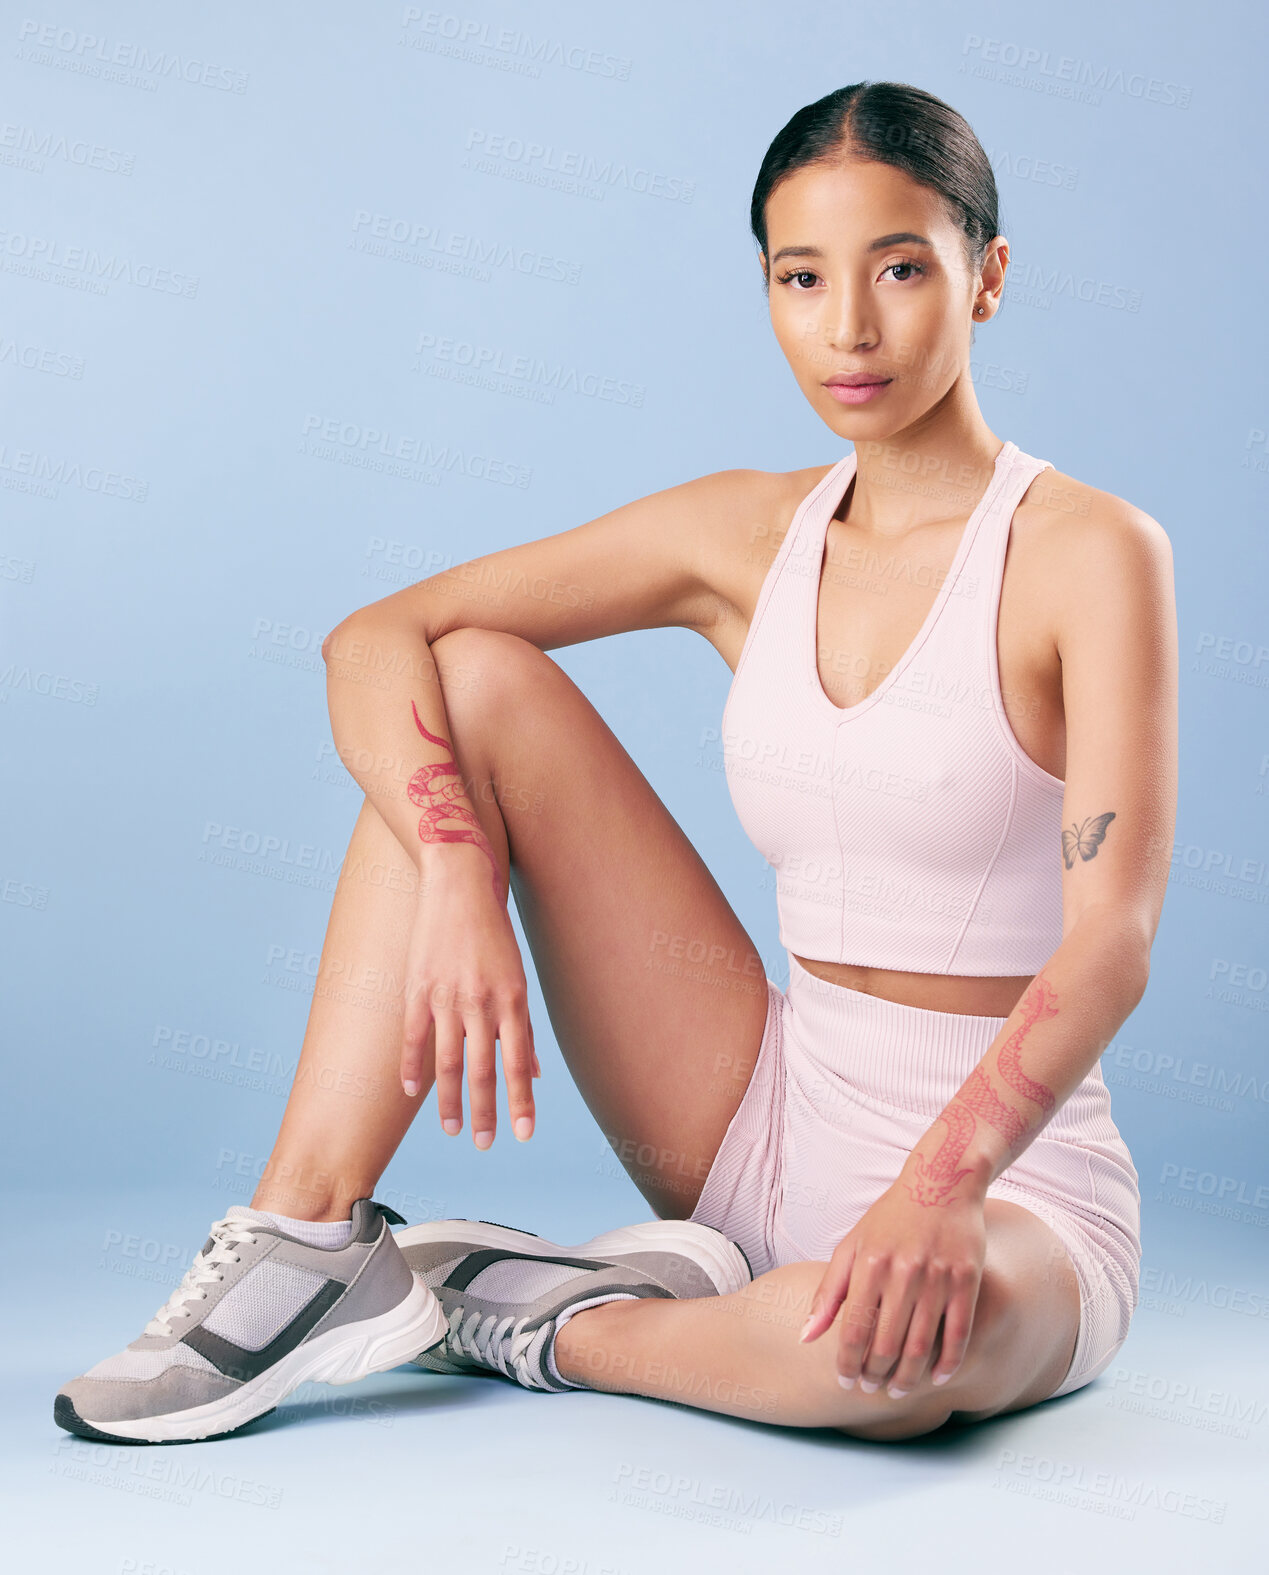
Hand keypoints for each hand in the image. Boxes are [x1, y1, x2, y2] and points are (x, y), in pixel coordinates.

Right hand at [399, 852, 540, 1147]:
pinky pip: (414, 1037)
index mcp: (511, 1000)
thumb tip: (534, 1071)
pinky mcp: (418, 988)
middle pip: (483, 1070)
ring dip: (451, 1100)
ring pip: (448, 1061)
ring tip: (454, 1130)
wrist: (460, 886)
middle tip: (484, 1145)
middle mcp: (481, 1002)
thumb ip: (523, 1027)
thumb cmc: (494, 935)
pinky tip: (412, 1093)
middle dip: (486, 1112)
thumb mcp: (517, 978)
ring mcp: (446, 997)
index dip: (521, 1102)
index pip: (518, 1064)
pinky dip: (412, 1067)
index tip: (524, 1134)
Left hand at [798, 1169, 987, 1397]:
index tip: (844, 1383)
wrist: (942, 1182)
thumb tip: (805, 1336)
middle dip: (875, 1375)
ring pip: (922, 1345)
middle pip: (886, 1344)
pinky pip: (959, 1333)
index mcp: (869, 1263)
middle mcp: (903, 1272)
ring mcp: (938, 1277)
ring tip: (898, 1391)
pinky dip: (949, 1362)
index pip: (853, 1329)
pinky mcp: (967, 1279)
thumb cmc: (890, 1217)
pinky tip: (937, 1379)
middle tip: (871, 1390)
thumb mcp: (852, 1245)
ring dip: (908, 1378)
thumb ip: (829, 1291)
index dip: (847, 1363)